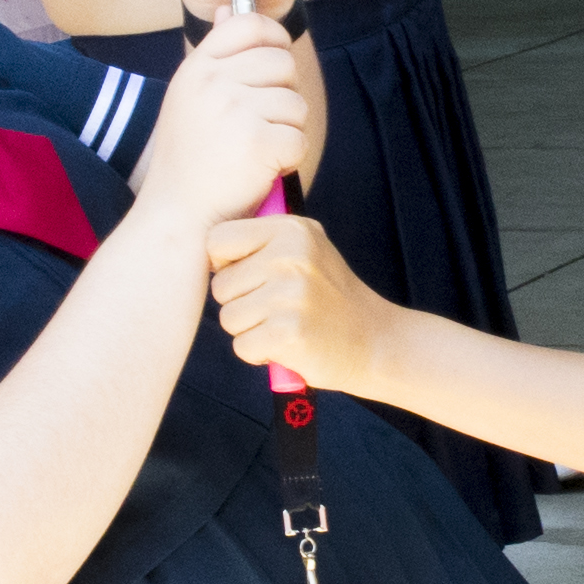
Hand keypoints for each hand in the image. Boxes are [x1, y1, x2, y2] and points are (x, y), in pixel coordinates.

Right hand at [129, 8, 313, 230]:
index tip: (274, 62)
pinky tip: (262, 170)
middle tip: (260, 125)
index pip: (249, 24)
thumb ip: (213, 54)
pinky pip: (299, 139)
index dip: (273, 37)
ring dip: (287, 131)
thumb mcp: (188, 98)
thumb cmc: (188, 161)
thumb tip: (228, 9)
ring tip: (255, 151)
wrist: (178, 216)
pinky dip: (289, 160)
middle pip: (282, 63)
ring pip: (296, 104)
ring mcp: (235, 111)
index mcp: (197, 68)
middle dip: (283, 95)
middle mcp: (213, 83)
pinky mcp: (258, 143)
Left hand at [205, 209, 390, 389]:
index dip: (225, 265)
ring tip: (284, 325)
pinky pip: (242, 346)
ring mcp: (290, 295)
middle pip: (220, 286)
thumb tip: (208, 248)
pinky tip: (287, 345)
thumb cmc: (330, 297)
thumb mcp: (307, 248)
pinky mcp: (288, 333)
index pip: (217, 240)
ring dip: (250, 330)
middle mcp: (290, 256)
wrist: (375, 340)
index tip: (249, 277)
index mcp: (290, 230)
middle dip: (241, 304)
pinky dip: (260, 353)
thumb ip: (263, 240)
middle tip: (278, 308)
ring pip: (228, 318)